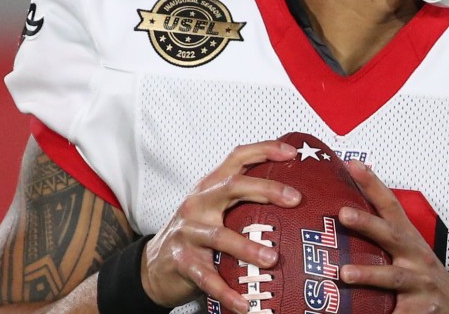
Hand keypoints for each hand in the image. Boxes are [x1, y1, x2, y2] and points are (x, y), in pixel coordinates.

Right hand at [140, 140, 301, 312]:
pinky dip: (226, 291)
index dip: (264, 150)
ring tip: (272, 259)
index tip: (291, 153)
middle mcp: (198, 203)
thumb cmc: (194, 235)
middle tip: (294, 199)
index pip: (237, 158)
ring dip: (248, 247)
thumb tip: (292, 199)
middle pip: (232, 186)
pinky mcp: (181, 260)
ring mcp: (187, 231)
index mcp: (210, 187)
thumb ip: (243, 201)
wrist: (153, 266)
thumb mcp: (214, 209)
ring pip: (219, 235)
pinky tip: (244, 303)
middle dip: (265, 189)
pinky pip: (206, 277)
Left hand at [338, 160, 448, 313]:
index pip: (391, 206)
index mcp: (410, 240)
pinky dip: (385, 313)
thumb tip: (345, 216)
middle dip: (368, 223)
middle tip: (343, 213)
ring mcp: (420, 284)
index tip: (353, 165)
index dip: (373, 184)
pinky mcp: (420, 310)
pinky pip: (397, 311)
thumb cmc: (424, 278)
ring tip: (345, 274)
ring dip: (369, 274)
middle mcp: (416, 257)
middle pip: (392, 236)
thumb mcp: (410, 253)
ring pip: (394, 277)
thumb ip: (384, 237)